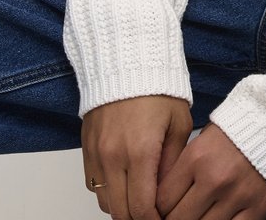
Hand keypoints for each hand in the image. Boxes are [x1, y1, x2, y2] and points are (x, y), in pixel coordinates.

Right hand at [82, 94, 192, 218]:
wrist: (126, 62)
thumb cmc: (157, 89)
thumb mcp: (179, 123)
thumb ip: (173, 162)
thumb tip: (167, 192)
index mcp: (140, 151)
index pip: (141, 208)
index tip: (164, 219)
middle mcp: (113, 157)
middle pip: (120, 212)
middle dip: (138, 218)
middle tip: (153, 213)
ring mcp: (97, 154)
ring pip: (105, 202)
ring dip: (122, 206)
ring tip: (141, 197)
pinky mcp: (86, 149)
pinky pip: (93, 185)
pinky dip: (108, 191)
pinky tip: (125, 182)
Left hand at [156, 122, 265, 219]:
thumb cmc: (237, 130)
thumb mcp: (203, 140)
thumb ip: (183, 169)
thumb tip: (164, 201)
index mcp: (196, 158)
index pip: (162, 201)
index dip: (158, 211)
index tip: (162, 211)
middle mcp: (214, 179)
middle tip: (179, 215)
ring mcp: (236, 195)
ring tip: (199, 215)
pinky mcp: (257, 207)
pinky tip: (218, 219)